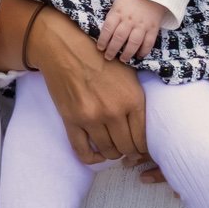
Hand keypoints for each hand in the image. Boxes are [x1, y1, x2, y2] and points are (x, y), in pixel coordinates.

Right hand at [27, 6, 147, 165]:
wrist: (65, 48)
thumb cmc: (99, 58)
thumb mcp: (129, 75)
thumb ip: (136, 101)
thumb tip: (142, 129)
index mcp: (132, 100)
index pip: (143, 139)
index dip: (143, 149)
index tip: (139, 149)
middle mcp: (114, 112)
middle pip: (127, 148)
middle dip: (128, 152)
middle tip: (125, 149)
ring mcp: (92, 118)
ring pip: (108, 152)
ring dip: (111, 153)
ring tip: (110, 146)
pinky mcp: (72, 121)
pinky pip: (84, 152)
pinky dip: (92, 159)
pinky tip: (96, 155)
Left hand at [96, 0, 162, 61]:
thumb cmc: (130, 2)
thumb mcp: (117, 5)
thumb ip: (112, 18)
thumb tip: (104, 36)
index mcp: (118, 12)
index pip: (108, 28)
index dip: (103, 40)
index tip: (100, 48)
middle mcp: (129, 19)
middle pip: (119, 37)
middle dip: (112, 50)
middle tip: (108, 57)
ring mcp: (142, 24)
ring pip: (134, 42)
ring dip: (127, 53)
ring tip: (123, 59)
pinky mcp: (153, 28)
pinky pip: (149, 42)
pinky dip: (144, 51)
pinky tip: (139, 56)